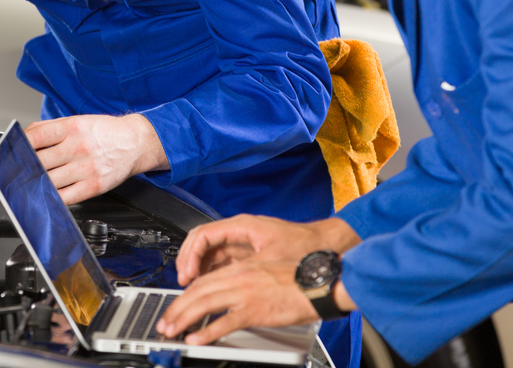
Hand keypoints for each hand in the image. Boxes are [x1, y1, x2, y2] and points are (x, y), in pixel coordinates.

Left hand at [25, 114, 168, 204]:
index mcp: (72, 127)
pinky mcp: (94, 186)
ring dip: (35, 184)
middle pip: (39, 161)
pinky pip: (66, 197)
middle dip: (23, 168)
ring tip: (27, 185)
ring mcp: (86, 168)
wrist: (136, 142)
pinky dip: (52, 198)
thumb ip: (49, 127)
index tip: (10, 153)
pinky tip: (46, 195)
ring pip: (49, 181)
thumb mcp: (77, 120)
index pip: (36, 136)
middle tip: (13, 173)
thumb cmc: (104, 131)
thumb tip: (25, 137)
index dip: (18, 146)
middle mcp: (78, 147)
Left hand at [156, 259, 317, 342]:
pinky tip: (197, 339)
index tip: (176, 306)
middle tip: (164, 322)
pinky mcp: (255, 311)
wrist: (318, 283)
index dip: (185, 294)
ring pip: (204, 304)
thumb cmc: (298, 279)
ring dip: (184, 318)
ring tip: (172, 331)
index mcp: (240, 269)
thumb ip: (245, 281)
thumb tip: (231, 296)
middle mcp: (238, 278)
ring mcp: (245, 294)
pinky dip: (208, 331)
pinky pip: (225, 322)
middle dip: (176, 307)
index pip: (203, 280)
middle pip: (197, 291)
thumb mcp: (264, 272)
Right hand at [176, 215, 360, 285]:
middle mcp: (240, 231)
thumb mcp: (271, 260)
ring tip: (193, 287)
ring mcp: (245, 242)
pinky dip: (213, 273)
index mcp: (243, 226)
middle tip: (184, 281)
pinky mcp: (250, 254)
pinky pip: (223, 261)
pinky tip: (210, 286)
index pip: (203, 235)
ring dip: (199, 268)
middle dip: (189, 262)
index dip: (190, 255)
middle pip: (203, 243)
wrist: (329, 246)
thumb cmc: (306, 246)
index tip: (187, 273)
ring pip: (211, 253)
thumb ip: (244, 269)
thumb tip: (223, 282)